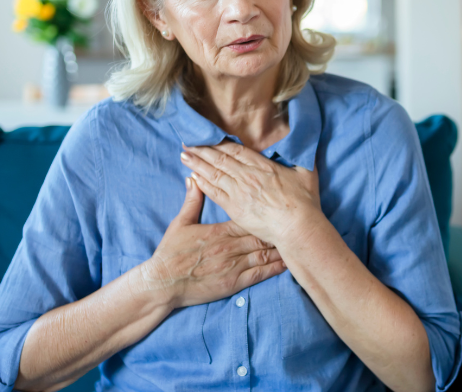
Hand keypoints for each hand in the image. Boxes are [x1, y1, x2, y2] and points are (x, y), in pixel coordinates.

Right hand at [135, 177, 286, 309]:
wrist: (163, 283)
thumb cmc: (171, 253)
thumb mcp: (180, 223)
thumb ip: (192, 201)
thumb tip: (194, 178)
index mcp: (221, 231)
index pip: (249, 217)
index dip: (266, 213)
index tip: (279, 207)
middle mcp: (231, 246)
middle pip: (262, 234)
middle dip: (279, 228)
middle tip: (297, 222)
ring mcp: (234, 265)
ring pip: (265, 253)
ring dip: (282, 247)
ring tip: (298, 240)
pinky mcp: (234, 282)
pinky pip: (260, 274)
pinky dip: (275, 268)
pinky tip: (288, 263)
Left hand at [180, 141, 320, 246]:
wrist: (297, 227)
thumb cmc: (305, 203)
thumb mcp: (307, 173)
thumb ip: (301, 158)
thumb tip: (304, 145)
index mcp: (263, 166)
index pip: (236, 150)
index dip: (220, 143)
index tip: (208, 137)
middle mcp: (247, 176)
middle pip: (220, 159)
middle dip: (202, 150)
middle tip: (187, 142)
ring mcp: (239, 192)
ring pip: (213, 174)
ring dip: (197, 164)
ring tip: (184, 155)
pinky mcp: (235, 208)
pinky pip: (214, 193)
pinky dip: (202, 183)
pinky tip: (193, 177)